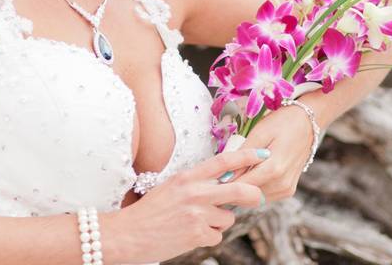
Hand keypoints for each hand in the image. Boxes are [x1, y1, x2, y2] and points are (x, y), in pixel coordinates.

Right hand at [101, 148, 266, 262]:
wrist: (128, 234)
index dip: (247, 156)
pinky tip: (189, 235)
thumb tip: (223, 185)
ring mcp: (197, 214)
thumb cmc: (150, 211)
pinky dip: (207, 237)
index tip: (263, 154)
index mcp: (188, 176)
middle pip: (240, 189)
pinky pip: (216, 236)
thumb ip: (196, 183)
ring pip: (228, 218)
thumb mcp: (171, 187)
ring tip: (194, 223)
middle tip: (258, 197)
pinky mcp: (197, 234)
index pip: (224, 161)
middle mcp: (195, 192)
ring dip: (218, 223)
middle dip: (254, 194)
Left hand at [223, 105, 315, 203]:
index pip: (242, 185)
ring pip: (255, 198)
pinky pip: (264, 195)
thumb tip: (225, 176)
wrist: (308, 123)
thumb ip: (243, 156)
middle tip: (217, 177)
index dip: (224, 184)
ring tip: (233, 173)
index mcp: (275, 169)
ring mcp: (286, 189)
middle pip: (248, 195)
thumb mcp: (259, 133)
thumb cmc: (282, 123)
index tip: (210, 180)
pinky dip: (254, 187)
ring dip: (243, 189)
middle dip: (232, 187)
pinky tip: (249, 173)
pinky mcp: (288, 191)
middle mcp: (282, 184)